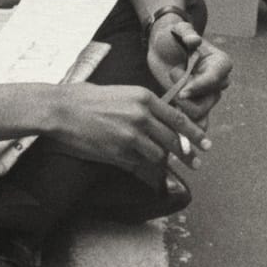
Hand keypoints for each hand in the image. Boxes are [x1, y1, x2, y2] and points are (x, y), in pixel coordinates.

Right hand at [47, 81, 209, 177]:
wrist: (62, 109)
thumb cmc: (87, 98)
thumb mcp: (121, 93)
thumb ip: (142, 107)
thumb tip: (158, 122)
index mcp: (144, 97)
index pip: (177, 117)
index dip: (193, 133)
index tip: (205, 143)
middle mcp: (142, 115)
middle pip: (172, 139)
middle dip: (186, 154)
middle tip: (196, 164)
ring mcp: (131, 135)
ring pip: (157, 155)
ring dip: (161, 163)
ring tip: (164, 169)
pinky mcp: (119, 152)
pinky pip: (138, 165)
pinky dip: (143, 169)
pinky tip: (144, 173)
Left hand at [147, 16, 231, 122]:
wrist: (162, 49)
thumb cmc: (174, 37)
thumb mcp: (179, 30)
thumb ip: (187, 33)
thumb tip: (194, 40)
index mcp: (221, 63)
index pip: (214, 80)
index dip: (198, 87)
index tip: (181, 92)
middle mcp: (219, 82)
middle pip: (208, 100)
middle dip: (186, 94)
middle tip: (172, 74)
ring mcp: (207, 96)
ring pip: (199, 113)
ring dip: (180, 104)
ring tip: (171, 85)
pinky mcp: (195, 106)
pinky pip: (197, 123)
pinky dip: (188, 125)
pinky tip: (173, 121)